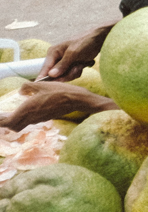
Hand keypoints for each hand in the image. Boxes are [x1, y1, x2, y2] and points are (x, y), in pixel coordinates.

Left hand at [0, 82, 115, 130]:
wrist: (77, 100)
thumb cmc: (59, 91)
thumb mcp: (41, 85)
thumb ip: (27, 87)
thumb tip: (21, 91)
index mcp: (27, 109)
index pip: (8, 122)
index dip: (0, 121)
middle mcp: (32, 116)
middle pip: (14, 126)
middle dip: (6, 124)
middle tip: (2, 117)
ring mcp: (40, 118)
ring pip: (22, 125)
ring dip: (15, 122)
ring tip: (10, 115)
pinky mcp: (46, 117)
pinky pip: (31, 121)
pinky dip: (24, 119)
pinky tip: (27, 111)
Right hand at [38, 24, 113, 80]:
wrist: (100, 38)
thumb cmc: (85, 42)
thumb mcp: (73, 53)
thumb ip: (63, 65)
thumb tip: (51, 75)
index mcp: (53, 53)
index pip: (45, 69)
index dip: (44, 78)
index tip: (44, 87)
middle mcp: (57, 58)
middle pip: (57, 75)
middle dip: (68, 73)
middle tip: (77, 67)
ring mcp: (64, 62)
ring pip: (66, 75)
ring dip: (76, 71)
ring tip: (82, 63)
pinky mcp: (72, 64)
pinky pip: (73, 73)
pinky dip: (80, 70)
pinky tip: (85, 63)